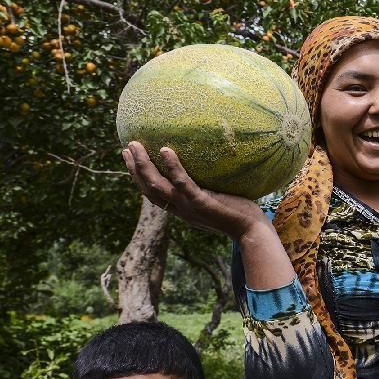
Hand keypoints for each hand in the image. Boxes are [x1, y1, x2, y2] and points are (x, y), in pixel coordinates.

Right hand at [121, 141, 264, 241]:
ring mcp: (189, 206)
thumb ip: (207, 189)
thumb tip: (211, 168)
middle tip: (126, 148)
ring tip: (135, 145)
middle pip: (148, 189)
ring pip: (157, 185)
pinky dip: (172, 166)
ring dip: (143, 165)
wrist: (252, 232)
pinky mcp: (201, 202)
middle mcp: (180, 210)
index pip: (153, 194)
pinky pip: (182, 183)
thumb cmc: (240, 214)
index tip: (130, 159)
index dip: (139, 177)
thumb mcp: (217, 200)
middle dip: (134, 169)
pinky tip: (165, 149)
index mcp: (182, 210)